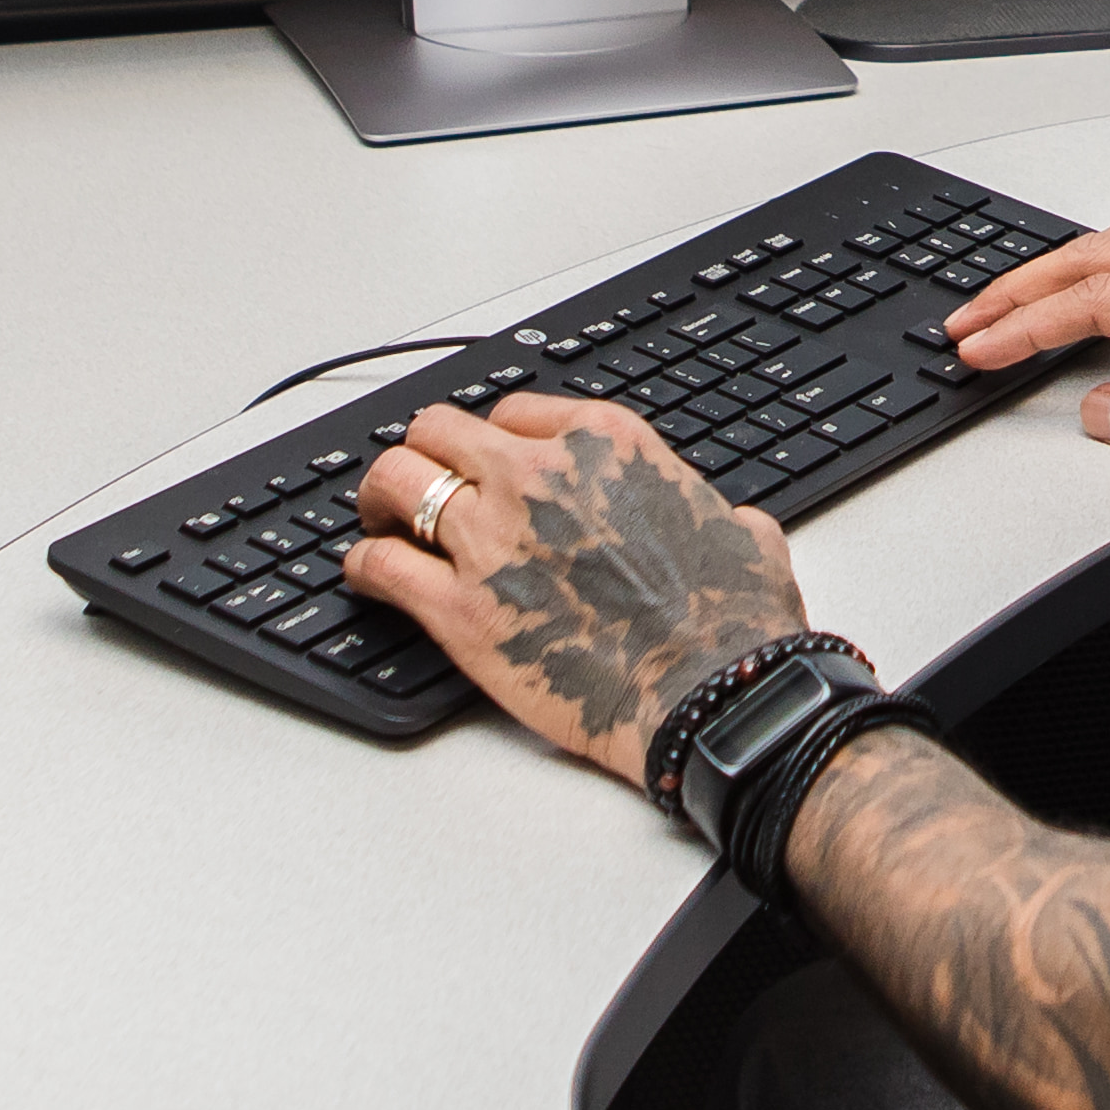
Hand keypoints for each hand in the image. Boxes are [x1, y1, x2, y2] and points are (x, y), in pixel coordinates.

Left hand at [336, 398, 806, 788]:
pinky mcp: (460, 610)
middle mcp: (539, 476)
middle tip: (421, 483)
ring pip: (397, 480)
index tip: (486, 466)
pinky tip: (367, 574)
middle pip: (440, 430)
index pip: (513, 413)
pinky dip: (364, 566)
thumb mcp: (745, 537)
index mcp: (606, 444)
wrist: (712, 696)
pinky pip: (381, 565)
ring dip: (382, 498)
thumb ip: (721, 516)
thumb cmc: (731, 623)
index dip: (493, 444)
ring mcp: (492, 539)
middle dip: (426, 455)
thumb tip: (731, 527)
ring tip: (380, 520)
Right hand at [949, 219, 1109, 509]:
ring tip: (1010, 304)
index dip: (1028, 327)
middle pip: (1100, 258)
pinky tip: (1092, 281)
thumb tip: (1098, 411)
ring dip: (1059, 271)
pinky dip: (1103, 262)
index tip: (981, 348)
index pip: (1098, 302)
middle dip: (1022, 290)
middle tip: (968, 323)